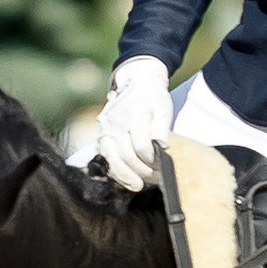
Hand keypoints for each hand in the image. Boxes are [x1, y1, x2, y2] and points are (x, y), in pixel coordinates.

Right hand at [93, 55, 173, 190]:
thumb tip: (162, 147)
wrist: (137, 82)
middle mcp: (115, 123)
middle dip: (144, 171)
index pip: (142, 147)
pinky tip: (128, 180)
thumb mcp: (163, 107)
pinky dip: (117, 172)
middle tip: (157, 178)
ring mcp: (106, 130)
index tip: (164, 166)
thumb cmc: (153, 98)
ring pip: (113, 159)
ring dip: (127, 176)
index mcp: (133, 115)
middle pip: (128, 156)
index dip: (154, 160)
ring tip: (140, 185)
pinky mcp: (102, 137)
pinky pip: (107, 159)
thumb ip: (162, 127)